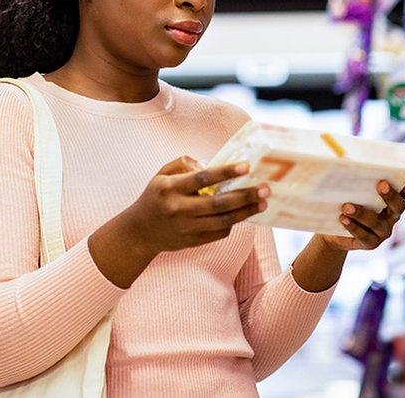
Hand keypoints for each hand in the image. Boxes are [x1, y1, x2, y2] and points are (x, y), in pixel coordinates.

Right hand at [120, 156, 269, 254]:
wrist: (139, 232)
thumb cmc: (156, 196)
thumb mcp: (162, 174)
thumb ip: (184, 163)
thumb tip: (211, 165)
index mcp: (170, 188)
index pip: (203, 178)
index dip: (226, 172)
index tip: (247, 166)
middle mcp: (179, 209)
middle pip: (218, 203)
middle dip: (245, 195)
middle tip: (265, 189)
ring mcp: (187, 228)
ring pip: (223, 220)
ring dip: (246, 212)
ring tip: (262, 203)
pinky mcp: (193, 241)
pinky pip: (219, 232)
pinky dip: (233, 223)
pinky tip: (243, 214)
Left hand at [317, 174, 404, 251]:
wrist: (334, 232)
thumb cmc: (345, 206)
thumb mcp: (352, 193)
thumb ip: (357, 182)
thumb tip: (347, 158)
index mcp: (391, 204)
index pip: (404, 194)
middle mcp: (391, 218)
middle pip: (397, 207)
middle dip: (390, 195)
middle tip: (380, 184)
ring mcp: (382, 232)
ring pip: (376, 222)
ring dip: (362, 213)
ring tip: (346, 206)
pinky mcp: (371, 244)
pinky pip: (364, 236)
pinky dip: (353, 227)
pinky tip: (343, 218)